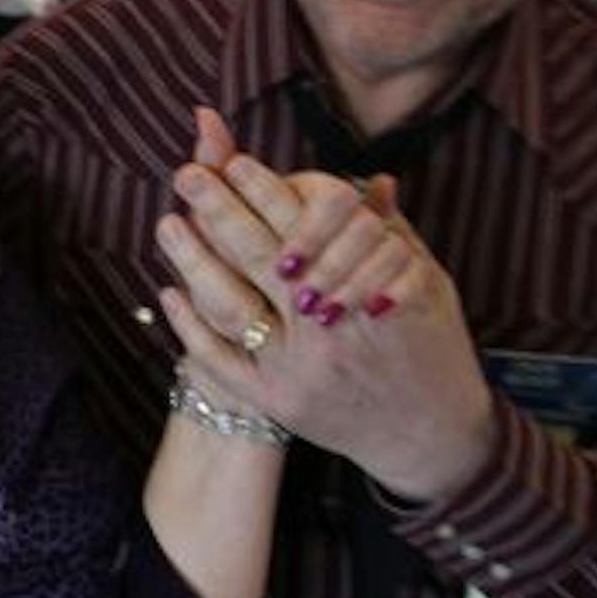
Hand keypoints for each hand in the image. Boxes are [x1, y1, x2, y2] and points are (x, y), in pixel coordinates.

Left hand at [156, 110, 495, 499]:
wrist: (430, 434)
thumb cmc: (429, 346)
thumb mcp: (425, 281)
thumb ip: (391, 234)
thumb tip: (373, 182)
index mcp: (370, 284)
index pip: (307, 225)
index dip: (268, 190)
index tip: (234, 163)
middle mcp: (329, 326)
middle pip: (263, 256)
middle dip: (222, 210)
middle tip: (187, 175)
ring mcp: (299, 366)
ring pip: (234, 306)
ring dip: (195, 262)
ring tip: (166, 223)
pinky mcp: (277, 402)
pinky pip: (222, 362)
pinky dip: (192, 328)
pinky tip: (169, 293)